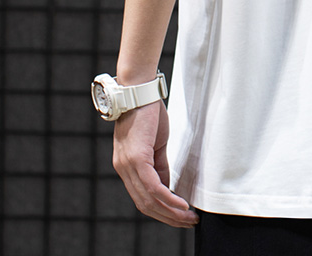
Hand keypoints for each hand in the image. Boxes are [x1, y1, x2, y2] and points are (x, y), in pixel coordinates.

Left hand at [112, 101, 198, 227]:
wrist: (138, 90)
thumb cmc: (147, 112)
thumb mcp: (155, 142)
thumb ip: (159, 164)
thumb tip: (167, 184)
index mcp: (126, 166)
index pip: (142, 197)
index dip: (161, 210)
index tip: (179, 215)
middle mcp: (123, 169)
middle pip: (144, 204)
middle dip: (168, 217)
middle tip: (187, 222)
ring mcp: (128, 165)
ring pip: (148, 199)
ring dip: (170, 212)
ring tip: (188, 217)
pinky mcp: (136, 158)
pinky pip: (152, 187)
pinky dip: (168, 198)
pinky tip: (181, 204)